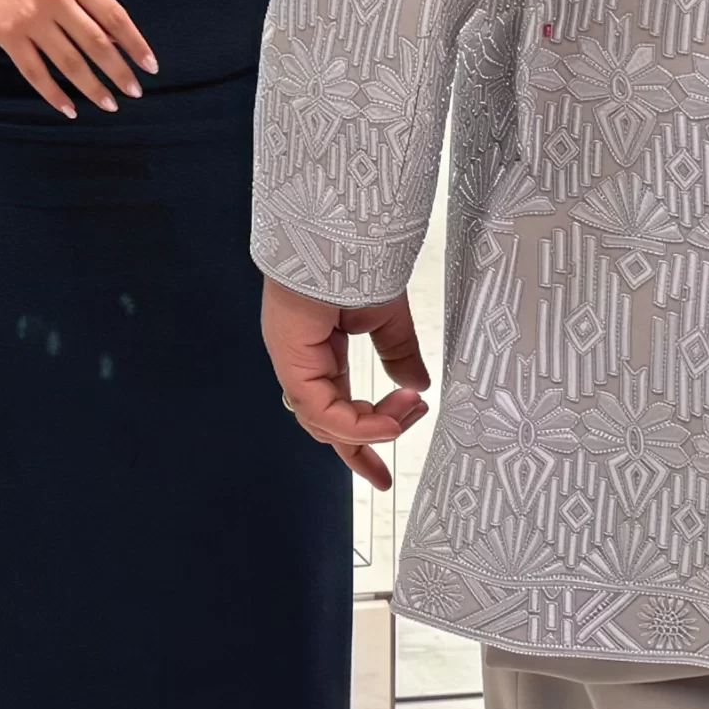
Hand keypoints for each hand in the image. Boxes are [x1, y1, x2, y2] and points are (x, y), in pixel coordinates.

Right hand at [0, 0, 156, 117]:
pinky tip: (69, 108)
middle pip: (96, 43)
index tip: (151, 67)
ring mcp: (30, 18)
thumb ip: (88, 2)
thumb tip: (117, 42)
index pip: (115, 16)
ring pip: (69, 62)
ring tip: (109, 105)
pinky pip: (36, 73)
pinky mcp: (8, 36)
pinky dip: (54, 94)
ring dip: (92, 88)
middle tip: (134, 92)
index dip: (136, 44)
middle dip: (119, 72)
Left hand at [262, 278, 430, 491]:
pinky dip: (355, 424)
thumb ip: (398, 352)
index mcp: (318, 350)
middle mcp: (301, 361)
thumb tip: (416, 385)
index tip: (387, 460)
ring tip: (408, 414)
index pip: (335, 406)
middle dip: (356, 450)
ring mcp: (293, 361)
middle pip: (324, 424)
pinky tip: (387, 422)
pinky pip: (321, 410)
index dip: (362, 435)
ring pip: (324, 422)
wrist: (336, 231)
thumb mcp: (386, 316)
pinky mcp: (292, 360)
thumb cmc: (356, 262)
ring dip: (369, 430)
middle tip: (382, 476)